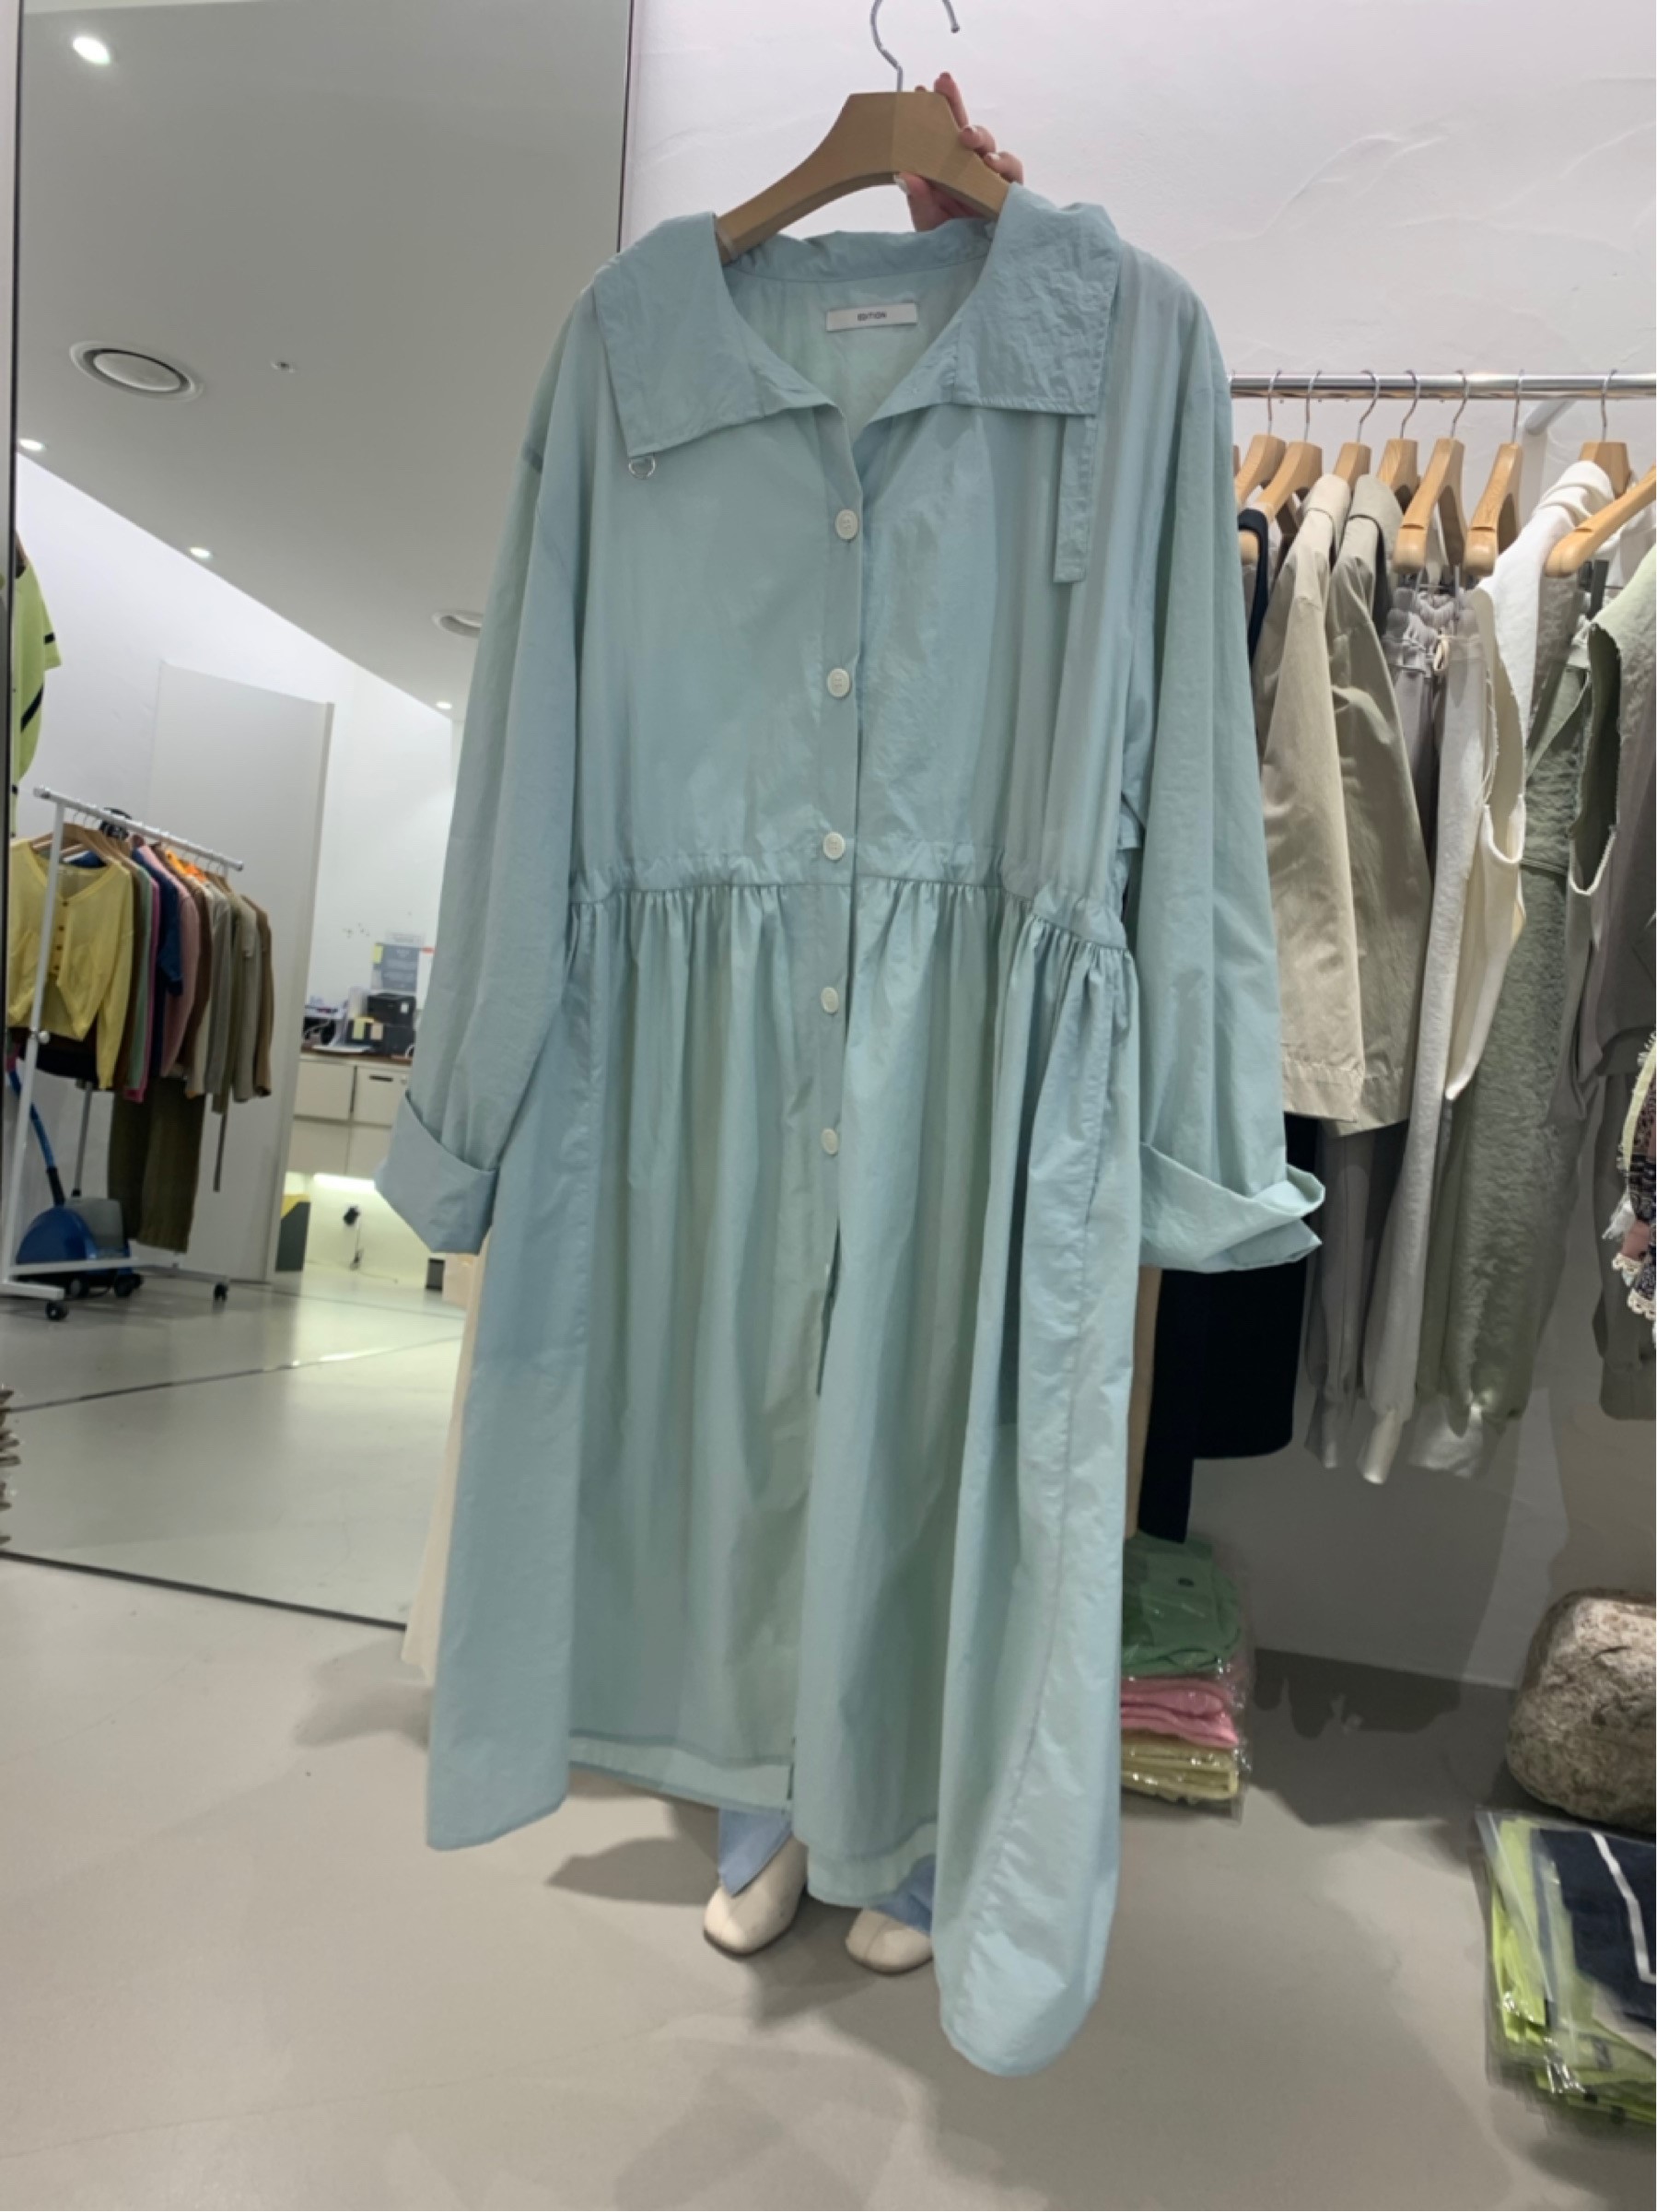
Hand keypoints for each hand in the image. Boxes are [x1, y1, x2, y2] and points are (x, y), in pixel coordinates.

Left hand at [898, 73, 1023, 231]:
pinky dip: (1004, 165)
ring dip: (979, 137)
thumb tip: (904, 175)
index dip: (935, 110)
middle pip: (966, 131)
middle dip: (955, 104)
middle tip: (943, 86)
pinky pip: (1013, 174)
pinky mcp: (1011, 196)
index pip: (941, 134)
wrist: (969, 272)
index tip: (921, 89)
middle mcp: (971, 171)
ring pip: (991, 148)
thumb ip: (918, 199)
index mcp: (948, 171)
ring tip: (966, 136)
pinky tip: (991, 165)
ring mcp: (992, 181)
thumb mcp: (926, 220)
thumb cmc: (948, 244)